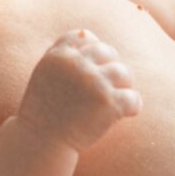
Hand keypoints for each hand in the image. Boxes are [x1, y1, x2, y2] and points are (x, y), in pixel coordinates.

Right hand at [18, 30, 141, 150]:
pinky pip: (134, 98)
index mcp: (59, 56)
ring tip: (116, 100)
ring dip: (124, 85)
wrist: (40, 141)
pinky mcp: (109, 103)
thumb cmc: (44, 110)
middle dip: (110, 68)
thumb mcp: (45, 73)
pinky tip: (126, 113)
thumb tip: (88, 33)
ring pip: (123, 72)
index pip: (84, 37)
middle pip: (108, 52)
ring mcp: (94, 82)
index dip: (92, 49)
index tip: (90, 68)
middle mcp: (77, 64)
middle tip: (107, 87)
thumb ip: (62, 53)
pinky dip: (133, 106)